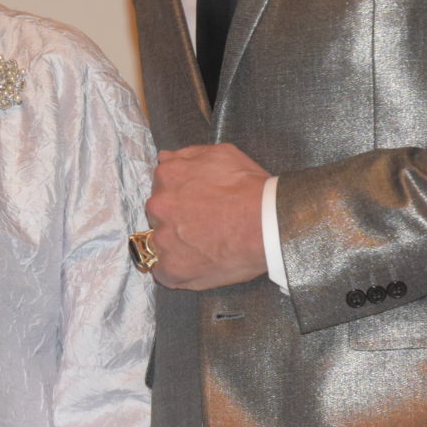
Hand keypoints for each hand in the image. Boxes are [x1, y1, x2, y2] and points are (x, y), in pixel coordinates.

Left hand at [143, 143, 270, 289]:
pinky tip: (198, 265)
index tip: (196, 205)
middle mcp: (158, 206)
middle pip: (159, 215)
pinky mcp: (171, 268)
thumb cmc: (250, 189)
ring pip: (161, 244)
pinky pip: (164, 273)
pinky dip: (178, 271)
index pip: (162, 188)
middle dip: (176, 220)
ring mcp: (163, 239)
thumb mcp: (221, 154)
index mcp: (167, 176)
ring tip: (205, 247)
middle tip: (203, 226)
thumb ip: (188, 155)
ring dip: (176, 246)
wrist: (268, 223)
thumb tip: (165, 158)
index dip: (180, 198)